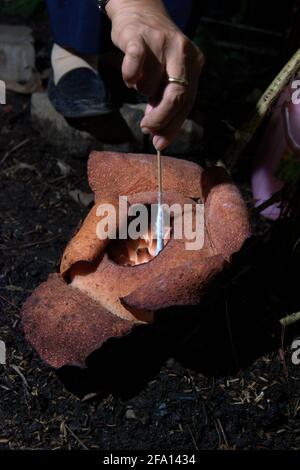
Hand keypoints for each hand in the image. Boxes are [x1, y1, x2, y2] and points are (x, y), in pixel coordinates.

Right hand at [106, 0, 203, 149]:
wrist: (138, 9)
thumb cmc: (154, 51)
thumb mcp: (167, 74)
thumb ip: (165, 102)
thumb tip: (159, 138)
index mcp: (195, 63)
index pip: (188, 103)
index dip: (174, 126)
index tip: (160, 143)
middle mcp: (182, 52)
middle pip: (177, 97)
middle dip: (161, 119)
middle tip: (147, 129)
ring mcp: (162, 43)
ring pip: (150, 86)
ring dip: (141, 91)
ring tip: (139, 81)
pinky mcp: (139, 38)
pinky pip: (134, 67)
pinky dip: (129, 78)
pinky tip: (129, 78)